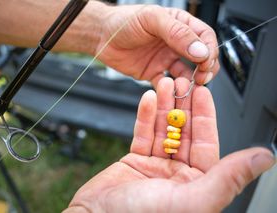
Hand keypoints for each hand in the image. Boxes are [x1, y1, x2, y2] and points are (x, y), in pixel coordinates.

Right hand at [64, 78, 274, 212]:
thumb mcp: (191, 199)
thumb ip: (227, 178)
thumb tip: (264, 158)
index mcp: (196, 185)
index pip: (206, 144)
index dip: (205, 116)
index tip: (203, 93)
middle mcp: (178, 176)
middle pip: (183, 133)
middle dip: (182, 107)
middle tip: (180, 83)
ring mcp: (156, 167)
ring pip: (163, 130)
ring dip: (164, 107)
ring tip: (163, 85)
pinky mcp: (135, 161)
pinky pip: (143, 135)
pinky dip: (144, 116)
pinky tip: (148, 100)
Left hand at [96, 5, 219, 86]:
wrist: (101, 36)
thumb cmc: (124, 22)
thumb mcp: (152, 20)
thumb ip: (177, 33)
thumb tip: (200, 50)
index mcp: (180, 25)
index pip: (204, 37)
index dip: (209, 50)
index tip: (206, 61)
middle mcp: (175, 43)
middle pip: (200, 57)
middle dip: (205, 68)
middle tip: (203, 77)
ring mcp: (165, 59)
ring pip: (187, 73)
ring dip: (191, 81)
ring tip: (189, 86)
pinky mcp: (154, 73)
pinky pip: (167, 84)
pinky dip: (171, 90)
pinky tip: (171, 91)